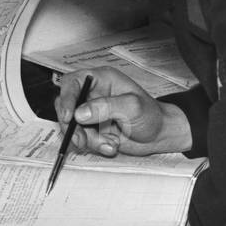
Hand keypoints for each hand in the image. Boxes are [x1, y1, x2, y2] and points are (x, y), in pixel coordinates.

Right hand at [55, 67, 190, 155]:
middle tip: (83, 139)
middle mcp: (94, 94)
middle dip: (73, 126)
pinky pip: (82, 138)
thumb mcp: (132, 107)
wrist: (159, 135)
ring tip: (111, 143)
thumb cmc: (151, 115)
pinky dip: (94, 145)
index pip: (73, 82)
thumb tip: (79, 113)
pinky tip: (112, 145)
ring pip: (73, 126)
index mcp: (102, 79)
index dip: (66, 98)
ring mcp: (92, 112)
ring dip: (88, 139)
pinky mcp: (92, 128)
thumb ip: (106, 107)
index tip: (68, 117)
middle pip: (66, 106)